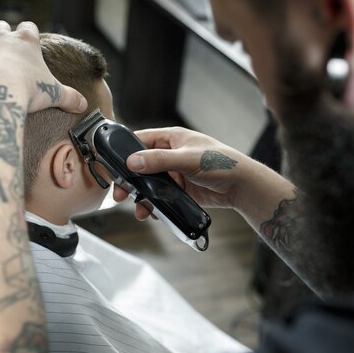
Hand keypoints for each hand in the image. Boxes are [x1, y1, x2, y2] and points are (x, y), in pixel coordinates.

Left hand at [0, 21, 86, 113]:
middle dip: (2, 35)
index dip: (30, 35)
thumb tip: (83, 104)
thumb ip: (70, 97)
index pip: (29, 27)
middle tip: (7, 51)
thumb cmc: (26, 90)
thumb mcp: (54, 94)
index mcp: (25, 42)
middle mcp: (0, 39)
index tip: (31, 45)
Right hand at [113, 127, 249, 219]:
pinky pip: (160, 197)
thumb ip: (159, 160)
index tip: (112, 165)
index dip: (124, 152)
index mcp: (171, 139)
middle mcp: (170, 154)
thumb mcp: (187, 159)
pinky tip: (152, 213)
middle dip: (129, 180)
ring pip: (149, 184)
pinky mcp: (179, 190)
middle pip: (140, 165)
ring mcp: (174, 173)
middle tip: (120, 193)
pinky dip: (154, 205)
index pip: (140, 140)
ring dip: (141, 196)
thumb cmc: (220, 163)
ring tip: (139, 209)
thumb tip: (132, 162)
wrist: (241, 186)